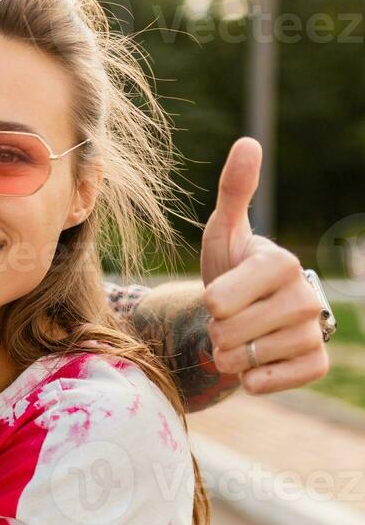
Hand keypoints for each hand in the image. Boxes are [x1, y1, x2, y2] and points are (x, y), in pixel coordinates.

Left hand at [201, 138, 328, 393]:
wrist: (248, 311)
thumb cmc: (231, 266)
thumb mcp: (224, 231)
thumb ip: (234, 192)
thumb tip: (248, 143)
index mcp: (281, 263)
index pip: (220, 301)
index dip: (209, 304)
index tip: (218, 294)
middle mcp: (306, 295)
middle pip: (230, 332)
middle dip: (216, 330)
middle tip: (226, 318)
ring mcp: (314, 330)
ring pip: (248, 359)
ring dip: (229, 356)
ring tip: (238, 338)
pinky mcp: (315, 362)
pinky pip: (273, 382)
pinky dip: (253, 379)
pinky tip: (255, 363)